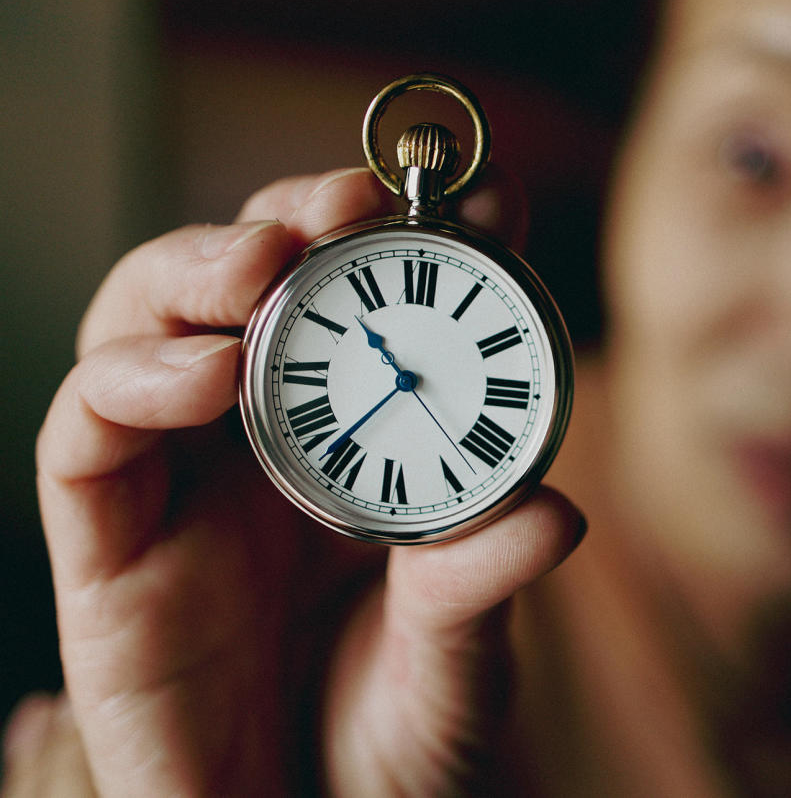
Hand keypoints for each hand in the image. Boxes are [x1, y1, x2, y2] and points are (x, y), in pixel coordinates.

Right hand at [33, 166, 581, 794]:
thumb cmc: (388, 747)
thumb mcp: (460, 666)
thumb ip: (485, 588)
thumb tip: (554, 514)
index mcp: (359, 446)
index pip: (374, 306)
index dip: (421, 238)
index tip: (482, 199)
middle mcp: (264, 444)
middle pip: (253, 280)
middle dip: (300, 217)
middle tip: (356, 200)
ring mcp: (179, 486)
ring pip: (147, 322)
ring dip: (200, 266)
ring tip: (267, 259)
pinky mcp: (105, 547)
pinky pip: (85, 435)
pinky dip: (130, 380)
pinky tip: (202, 373)